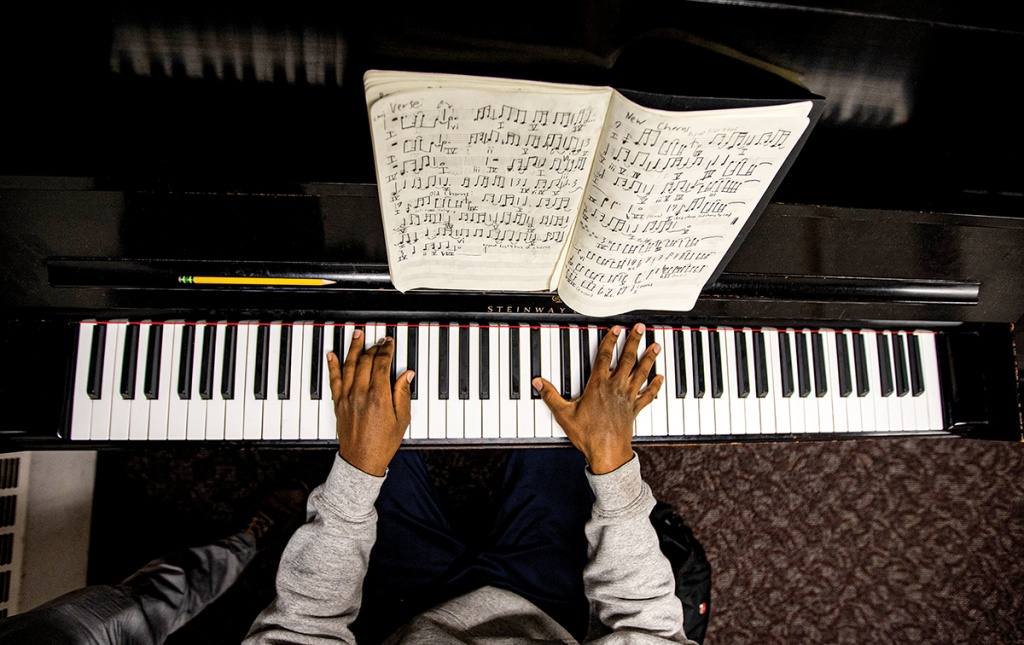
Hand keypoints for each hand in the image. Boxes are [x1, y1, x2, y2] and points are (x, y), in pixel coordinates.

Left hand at [327, 330, 413, 476]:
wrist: (361, 460)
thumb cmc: (383, 443)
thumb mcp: (402, 419)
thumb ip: (402, 394)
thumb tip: (406, 375)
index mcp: (379, 396)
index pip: (381, 364)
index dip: (386, 350)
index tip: (389, 343)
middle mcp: (361, 393)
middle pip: (365, 361)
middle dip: (372, 348)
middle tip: (378, 339)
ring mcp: (347, 397)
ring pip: (349, 365)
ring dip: (353, 348)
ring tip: (356, 334)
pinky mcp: (338, 402)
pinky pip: (334, 379)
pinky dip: (332, 365)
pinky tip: (332, 355)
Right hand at [532, 323, 662, 473]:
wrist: (607, 453)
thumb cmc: (588, 435)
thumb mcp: (564, 414)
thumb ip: (550, 396)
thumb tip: (538, 382)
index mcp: (598, 385)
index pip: (605, 356)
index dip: (611, 340)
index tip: (617, 328)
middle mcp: (615, 388)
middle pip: (627, 359)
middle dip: (634, 341)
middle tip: (641, 328)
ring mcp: (627, 398)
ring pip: (641, 373)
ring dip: (649, 358)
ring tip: (656, 345)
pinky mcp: (635, 409)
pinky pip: (648, 395)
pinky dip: (655, 386)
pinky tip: (660, 378)